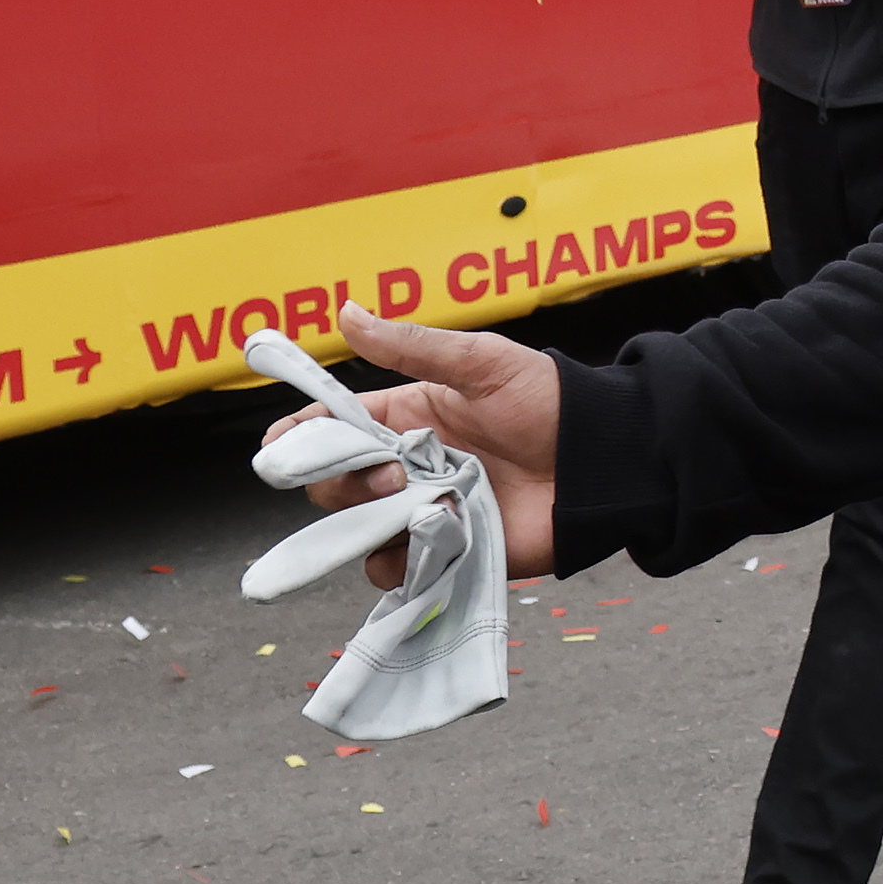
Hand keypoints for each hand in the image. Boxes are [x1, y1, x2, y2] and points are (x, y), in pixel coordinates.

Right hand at [299, 302, 566, 587]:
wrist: (603, 461)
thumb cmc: (549, 403)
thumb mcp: (479, 361)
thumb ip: (410, 347)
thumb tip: (347, 314)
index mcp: (407, 417)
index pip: (333, 429)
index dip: (301, 438)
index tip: (279, 447)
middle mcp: (408, 468)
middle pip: (333, 485)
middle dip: (342, 482)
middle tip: (391, 476)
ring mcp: (425, 513)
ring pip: (357, 531)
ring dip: (373, 522)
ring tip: (424, 505)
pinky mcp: (449, 553)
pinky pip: (396, 569)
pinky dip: (403, 559)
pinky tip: (438, 535)